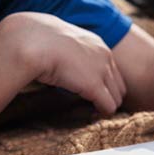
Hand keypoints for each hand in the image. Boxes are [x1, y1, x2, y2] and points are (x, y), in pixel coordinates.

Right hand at [0, 12, 125, 115]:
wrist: (34, 41)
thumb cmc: (38, 42)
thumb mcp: (60, 43)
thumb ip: (68, 52)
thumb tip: (60, 62)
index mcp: (96, 44)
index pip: (112, 69)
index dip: (104, 84)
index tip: (93, 92)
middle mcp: (104, 56)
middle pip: (119, 85)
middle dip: (109, 96)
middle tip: (96, 106)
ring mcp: (101, 70)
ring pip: (117, 97)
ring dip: (106, 105)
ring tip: (93, 111)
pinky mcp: (94, 85)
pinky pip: (109, 105)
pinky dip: (102, 112)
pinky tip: (91, 113)